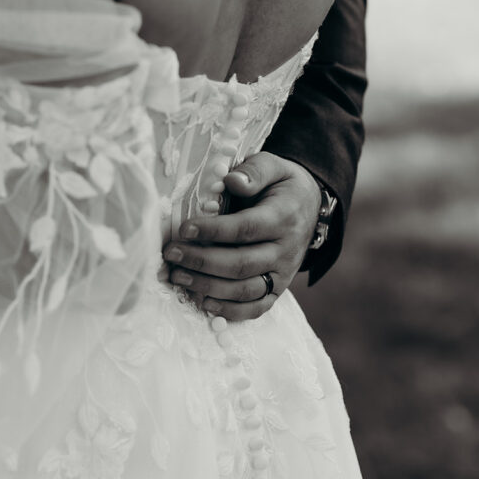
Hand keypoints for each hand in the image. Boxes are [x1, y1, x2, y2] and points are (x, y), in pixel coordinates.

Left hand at [163, 152, 320, 320]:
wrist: (308, 206)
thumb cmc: (280, 186)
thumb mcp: (273, 167)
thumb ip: (254, 171)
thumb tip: (232, 181)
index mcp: (283, 217)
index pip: (246, 229)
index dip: (213, 231)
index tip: (184, 229)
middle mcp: (285, 250)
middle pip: (242, 264)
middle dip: (202, 261)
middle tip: (171, 254)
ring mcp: (283, 274)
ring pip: (245, 289)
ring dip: (208, 286)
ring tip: (177, 276)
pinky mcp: (277, 289)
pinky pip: (256, 308)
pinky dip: (230, 311)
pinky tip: (203, 301)